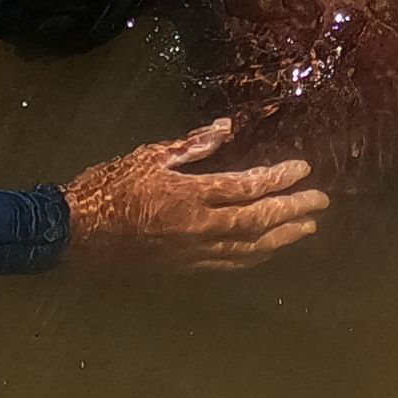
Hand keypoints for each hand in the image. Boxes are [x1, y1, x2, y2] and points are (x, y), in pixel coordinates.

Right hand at [64, 119, 326, 272]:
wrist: (76, 236)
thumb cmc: (109, 187)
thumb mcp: (150, 154)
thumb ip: (192, 144)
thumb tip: (226, 127)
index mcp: (190, 195)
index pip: (247, 186)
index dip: (278, 178)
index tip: (303, 168)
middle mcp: (198, 229)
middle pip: (257, 221)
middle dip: (293, 211)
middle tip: (321, 202)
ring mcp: (192, 254)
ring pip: (248, 249)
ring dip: (281, 238)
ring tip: (306, 228)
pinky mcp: (183, 271)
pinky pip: (228, 265)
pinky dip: (254, 256)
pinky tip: (266, 250)